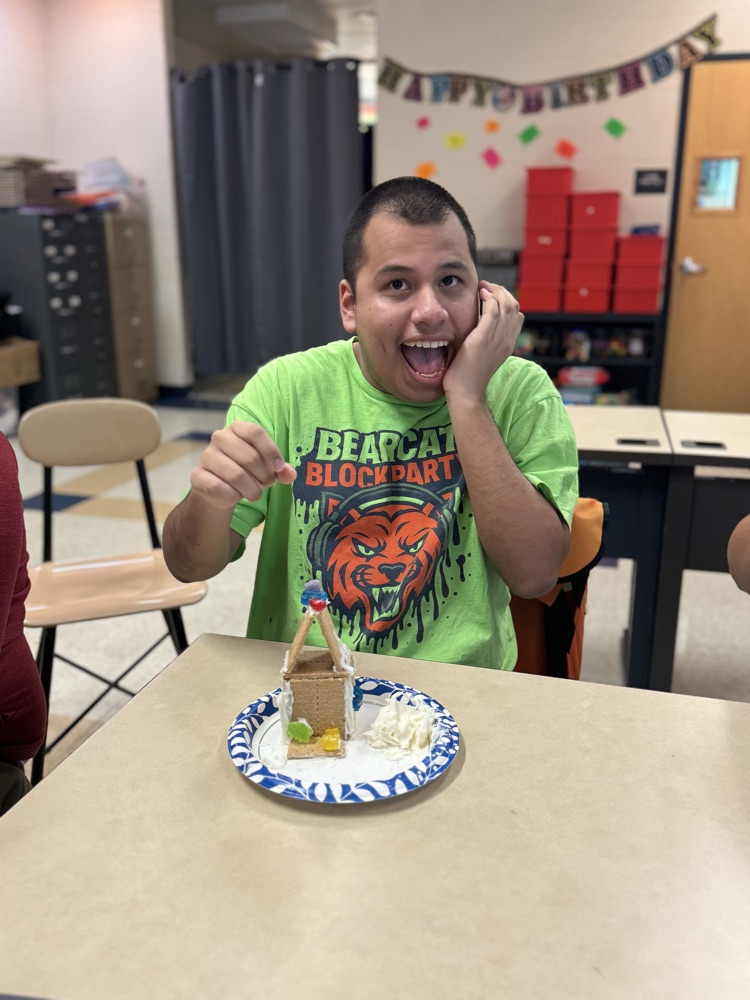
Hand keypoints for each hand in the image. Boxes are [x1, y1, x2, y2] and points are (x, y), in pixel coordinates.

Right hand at [189, 421, 295, 509]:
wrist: (218, 488)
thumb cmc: (246, 471)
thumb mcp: (266, 467)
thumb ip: (280, 469)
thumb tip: (289, 473)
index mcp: (237, 428)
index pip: (256, 432)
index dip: (271, 451)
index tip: (279, 468)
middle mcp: (219, 437)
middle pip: (250, 457)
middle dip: (264, 476)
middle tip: (267, 484)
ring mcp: (206, 456)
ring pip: (237, 476)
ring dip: (252, 490)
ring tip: (254, 493)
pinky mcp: (198, 476)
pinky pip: (222, 489)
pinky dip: (235, 497)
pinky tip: (236, 496)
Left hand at [443, 282, 523, 403]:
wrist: (466, 392)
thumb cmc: (468, 376)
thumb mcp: (483, 355)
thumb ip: (486, 341)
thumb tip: (478, 328)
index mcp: (508, 344)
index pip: (518, 316)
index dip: (507, 301)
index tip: (492, 296)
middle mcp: (507, 340)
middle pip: (514, 306)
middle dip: (501, 291)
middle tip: (486, 287)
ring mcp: (497, 339)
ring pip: (506, 305)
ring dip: (494, 291)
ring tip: (482, 288)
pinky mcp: (484, 338)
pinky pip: (493, 310)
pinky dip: (488, 297)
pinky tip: (480, 294)